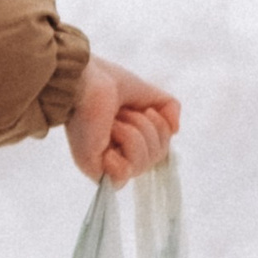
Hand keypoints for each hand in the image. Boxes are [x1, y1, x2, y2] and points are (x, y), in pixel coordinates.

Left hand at [66, 56, 179, 186]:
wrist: (81, 80)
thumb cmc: (105, 81)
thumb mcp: (146, 92)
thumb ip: (168, 106)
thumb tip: (175, 130)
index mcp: (129, 137)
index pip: (161, 149)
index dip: (160, 130)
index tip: (145, 110)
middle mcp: (119, 151)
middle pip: (157, 157)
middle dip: (146, 128)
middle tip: (123, 112)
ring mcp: (106, 162)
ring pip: (142, 165)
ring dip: (132, 134)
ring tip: (112, 121)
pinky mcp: (94, 168)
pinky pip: (122, 177)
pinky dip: (121, 154)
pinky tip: (107, 138)